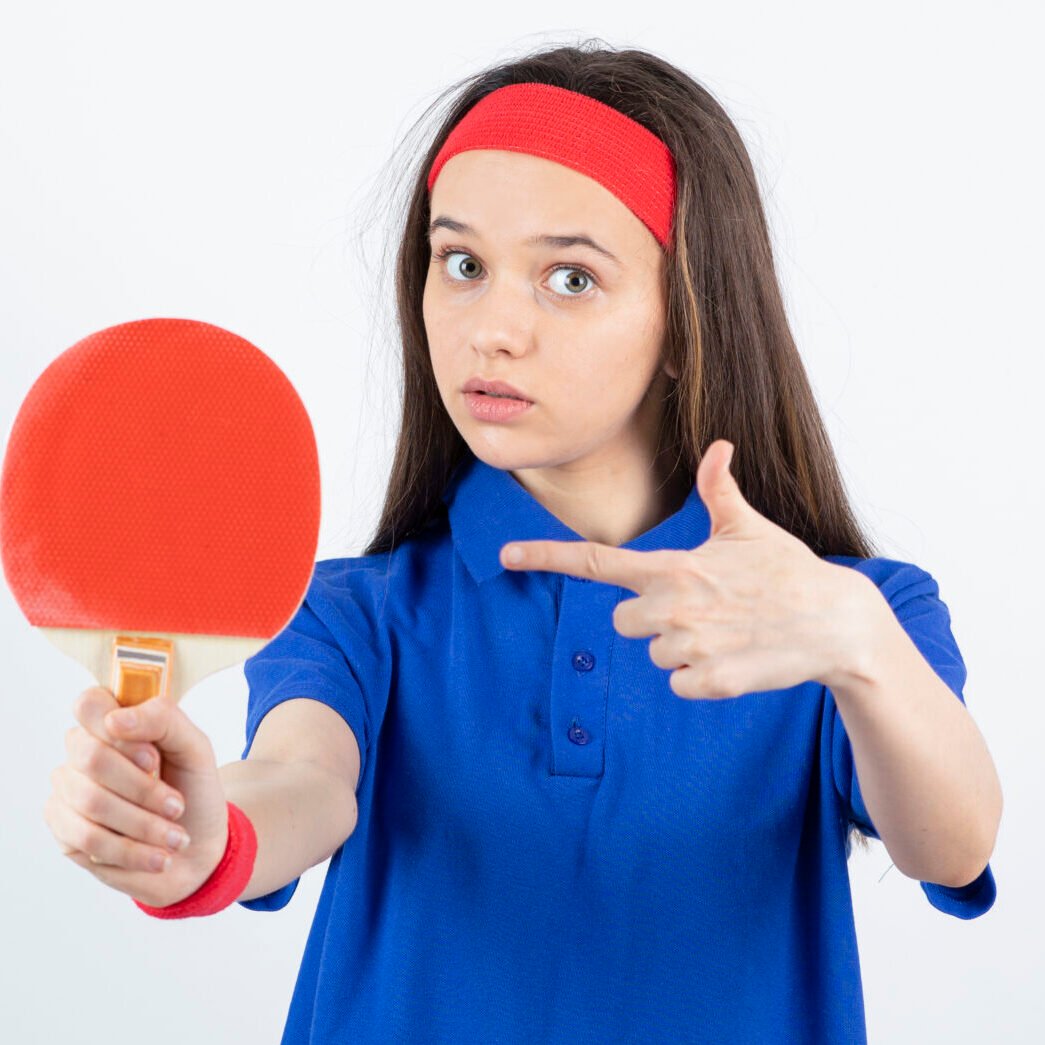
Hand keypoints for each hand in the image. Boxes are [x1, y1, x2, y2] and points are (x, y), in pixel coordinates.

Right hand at [44, 686, 230, 907]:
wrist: (197, 846)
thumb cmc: (193, 789)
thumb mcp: (196, 748)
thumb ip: (164, 719)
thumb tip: (115, 720)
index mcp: (114, 721)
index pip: (89, 705)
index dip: (121, 733)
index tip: (152, 758)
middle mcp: (84, 751)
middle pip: (91, 757)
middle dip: (143, 789)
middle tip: (177, 805)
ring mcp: (69, 789)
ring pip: (91, 802)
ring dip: (144, 825)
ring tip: (175, 837)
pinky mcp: (64, 830)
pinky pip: (87, 839)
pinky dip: (132, 850)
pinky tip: (157, 855)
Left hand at [500, 439, 869, 699]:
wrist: (837, 625)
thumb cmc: (790, 571)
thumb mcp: (752, 528)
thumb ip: (721, 491)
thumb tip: (719, 447)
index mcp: (672, 568)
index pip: (594, 561)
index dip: (546, 556)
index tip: (505, 555)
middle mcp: (671, 608)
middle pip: (621, 622)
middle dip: (649, 617)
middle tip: (699, 608)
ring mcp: (689, 648)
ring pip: (653, 654)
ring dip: (679, 647)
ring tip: (725, 631)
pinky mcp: (709, 683)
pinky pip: (678, 684)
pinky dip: (700, 675)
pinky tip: (733, 657)